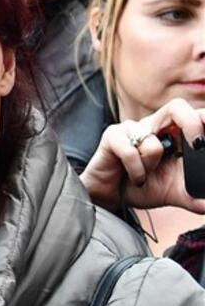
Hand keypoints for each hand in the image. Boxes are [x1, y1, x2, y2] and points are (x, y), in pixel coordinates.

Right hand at [80, 98, 204, 212]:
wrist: (110, 196)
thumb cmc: (142, 187)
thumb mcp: (174, 194)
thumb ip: (193, 197)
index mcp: (175, 133)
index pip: (194, 116)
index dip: (204, 118)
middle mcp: (156, 126)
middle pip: (177, 107)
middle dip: (191, 123)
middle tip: (198, 145)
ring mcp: (133, 129)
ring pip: (152, 142)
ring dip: (151, 166)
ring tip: (145, 176)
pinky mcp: (112, 136)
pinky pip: (129, 151)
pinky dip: (135, 170)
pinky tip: (134, 177)